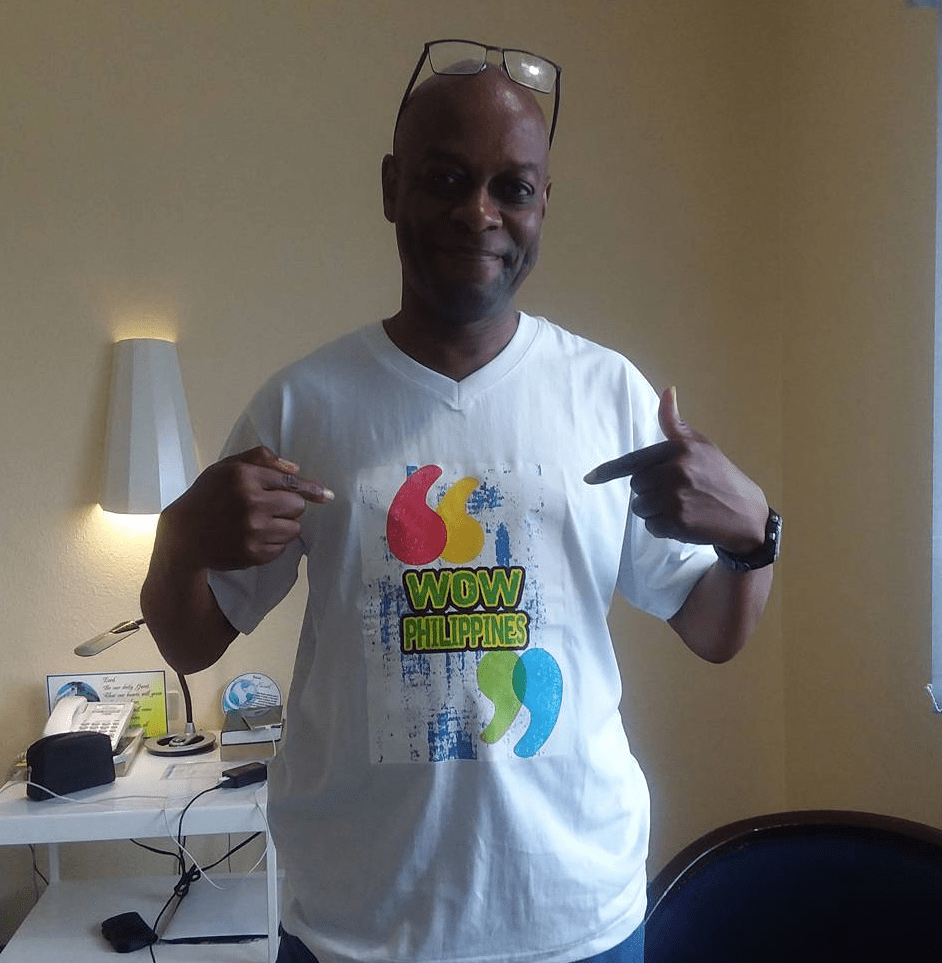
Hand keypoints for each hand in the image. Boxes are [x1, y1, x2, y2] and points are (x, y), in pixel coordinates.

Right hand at [161, 446, 333, 570]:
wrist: (183, 535)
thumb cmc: (208, 496)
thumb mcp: (228, 467)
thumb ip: (261, 459)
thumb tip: (296, 469)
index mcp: (244, 477)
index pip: (291, 483)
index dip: (311, 489)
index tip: (326, 495)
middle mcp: (250, 503)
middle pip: (297, 506)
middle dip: (288, 506)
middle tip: (268, 506)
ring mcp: (252, 530)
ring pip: (294, 528)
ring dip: (283, 525)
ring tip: (260, 522)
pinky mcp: (253, 553)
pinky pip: (282, 547)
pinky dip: (274, 543)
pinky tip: (254, 536)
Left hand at [585, 388, 767, 554]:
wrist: (746, 514)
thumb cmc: (719, 475)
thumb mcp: (700, 445)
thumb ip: (675, 423)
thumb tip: (668, 391)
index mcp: (678, 450)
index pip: (634, 461)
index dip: (609, 471)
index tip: (589, 478)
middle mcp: (675, 472)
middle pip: (636, 486)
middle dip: (648, 491)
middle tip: (674, 491)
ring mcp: (676, 499)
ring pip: (640, 507)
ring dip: (653, 510)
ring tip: (680, 506)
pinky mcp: (678, 523)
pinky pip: (651, 526)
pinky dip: (662, 527)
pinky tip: (683, 521)